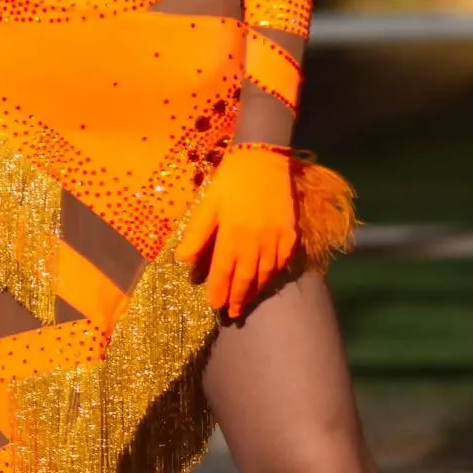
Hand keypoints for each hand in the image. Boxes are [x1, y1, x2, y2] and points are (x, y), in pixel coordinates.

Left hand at [175, 143, 298, 318]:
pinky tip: (268, 280)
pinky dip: (275, 274)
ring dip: (256, 290)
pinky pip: (283, 261)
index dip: (218, 290)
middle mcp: (255, 239)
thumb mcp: (208, 204)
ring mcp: (276, 237)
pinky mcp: (290, 233)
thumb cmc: (231, 181)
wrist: (264, 158)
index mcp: (232, 233)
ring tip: (247, 302)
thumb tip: (182, 260)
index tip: (214, 305)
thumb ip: (197, 233)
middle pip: (246, 277)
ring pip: (266, 273)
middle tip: (232, 314)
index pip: (224, 270)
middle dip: (238, 297)